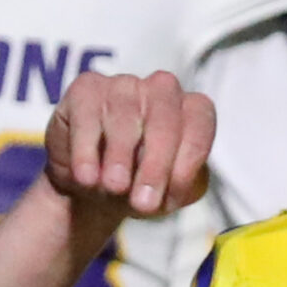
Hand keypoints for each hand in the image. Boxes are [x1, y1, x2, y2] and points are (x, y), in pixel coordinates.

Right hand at [43, 70, 214, 221]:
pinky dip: (86, 150)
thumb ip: (180, 187)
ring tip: (114, 187)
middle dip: (156, 163)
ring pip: (125, 115)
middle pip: (165, 117)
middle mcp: (160, 91)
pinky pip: (87, 116)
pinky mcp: (86, 90)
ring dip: (120, 156)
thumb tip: (178, 183)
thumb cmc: (138, 185)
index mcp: (188, 111)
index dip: (190, 155)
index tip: (175, 191)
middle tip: (144, 201)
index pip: (200, 121)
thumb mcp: (167, 194)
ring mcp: (123, 85)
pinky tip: (87, 177)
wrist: (91, 186)